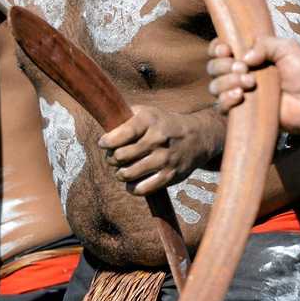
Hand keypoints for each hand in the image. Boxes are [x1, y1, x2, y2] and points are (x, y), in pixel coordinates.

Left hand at [99, 106, 218, 195]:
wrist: (197, 137)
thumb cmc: (163, 124)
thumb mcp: (147, 112)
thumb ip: (124, 116)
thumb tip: (101, 121)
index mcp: (149, 121)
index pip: (121, 134)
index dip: (106, 142)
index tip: (103, 143)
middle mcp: (157, 140)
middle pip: (120, 156)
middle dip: (111, 158)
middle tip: (113, 157)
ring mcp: (165, 159)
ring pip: (128, 174)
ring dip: (119, 174)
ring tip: (121, 169)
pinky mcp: (171, 176)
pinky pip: (142, 189)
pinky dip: (132, 188)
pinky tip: (132, 182)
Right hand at [206, 35, 299, 133]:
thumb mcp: (287, 48)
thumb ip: (264, 44)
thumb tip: (243, 58)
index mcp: (248, 57)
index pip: (220, 50)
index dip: (217, 48)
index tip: (227, 50)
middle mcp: (240, 74)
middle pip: (213, 67)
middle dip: (224, 66)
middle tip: (245, 69)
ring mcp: (240, 94)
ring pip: (215, 86)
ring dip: (227, 82)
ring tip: (249, 83)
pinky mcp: (242, 113)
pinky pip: (220, 106)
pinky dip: (225, 99)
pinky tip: (240, 96)